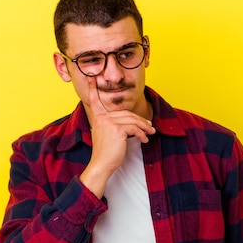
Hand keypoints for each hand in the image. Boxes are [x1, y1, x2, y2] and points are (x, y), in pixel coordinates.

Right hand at [79, 77, 155, 197]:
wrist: (101, 164)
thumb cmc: (105, 153)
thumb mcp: (107, 135)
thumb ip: (113, 125)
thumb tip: (132, 122)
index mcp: (98, 117)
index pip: (94, 101)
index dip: (92, 89)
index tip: (92, 78)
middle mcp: (102, 117)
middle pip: (126, 113)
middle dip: (140, 120)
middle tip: (149, 126)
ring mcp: (109, 123)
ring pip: (132, 120)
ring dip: (144, 127)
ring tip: (150, 132)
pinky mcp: (117, 130)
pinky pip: (134, 128)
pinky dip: (142, 134)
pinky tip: (144, 140)